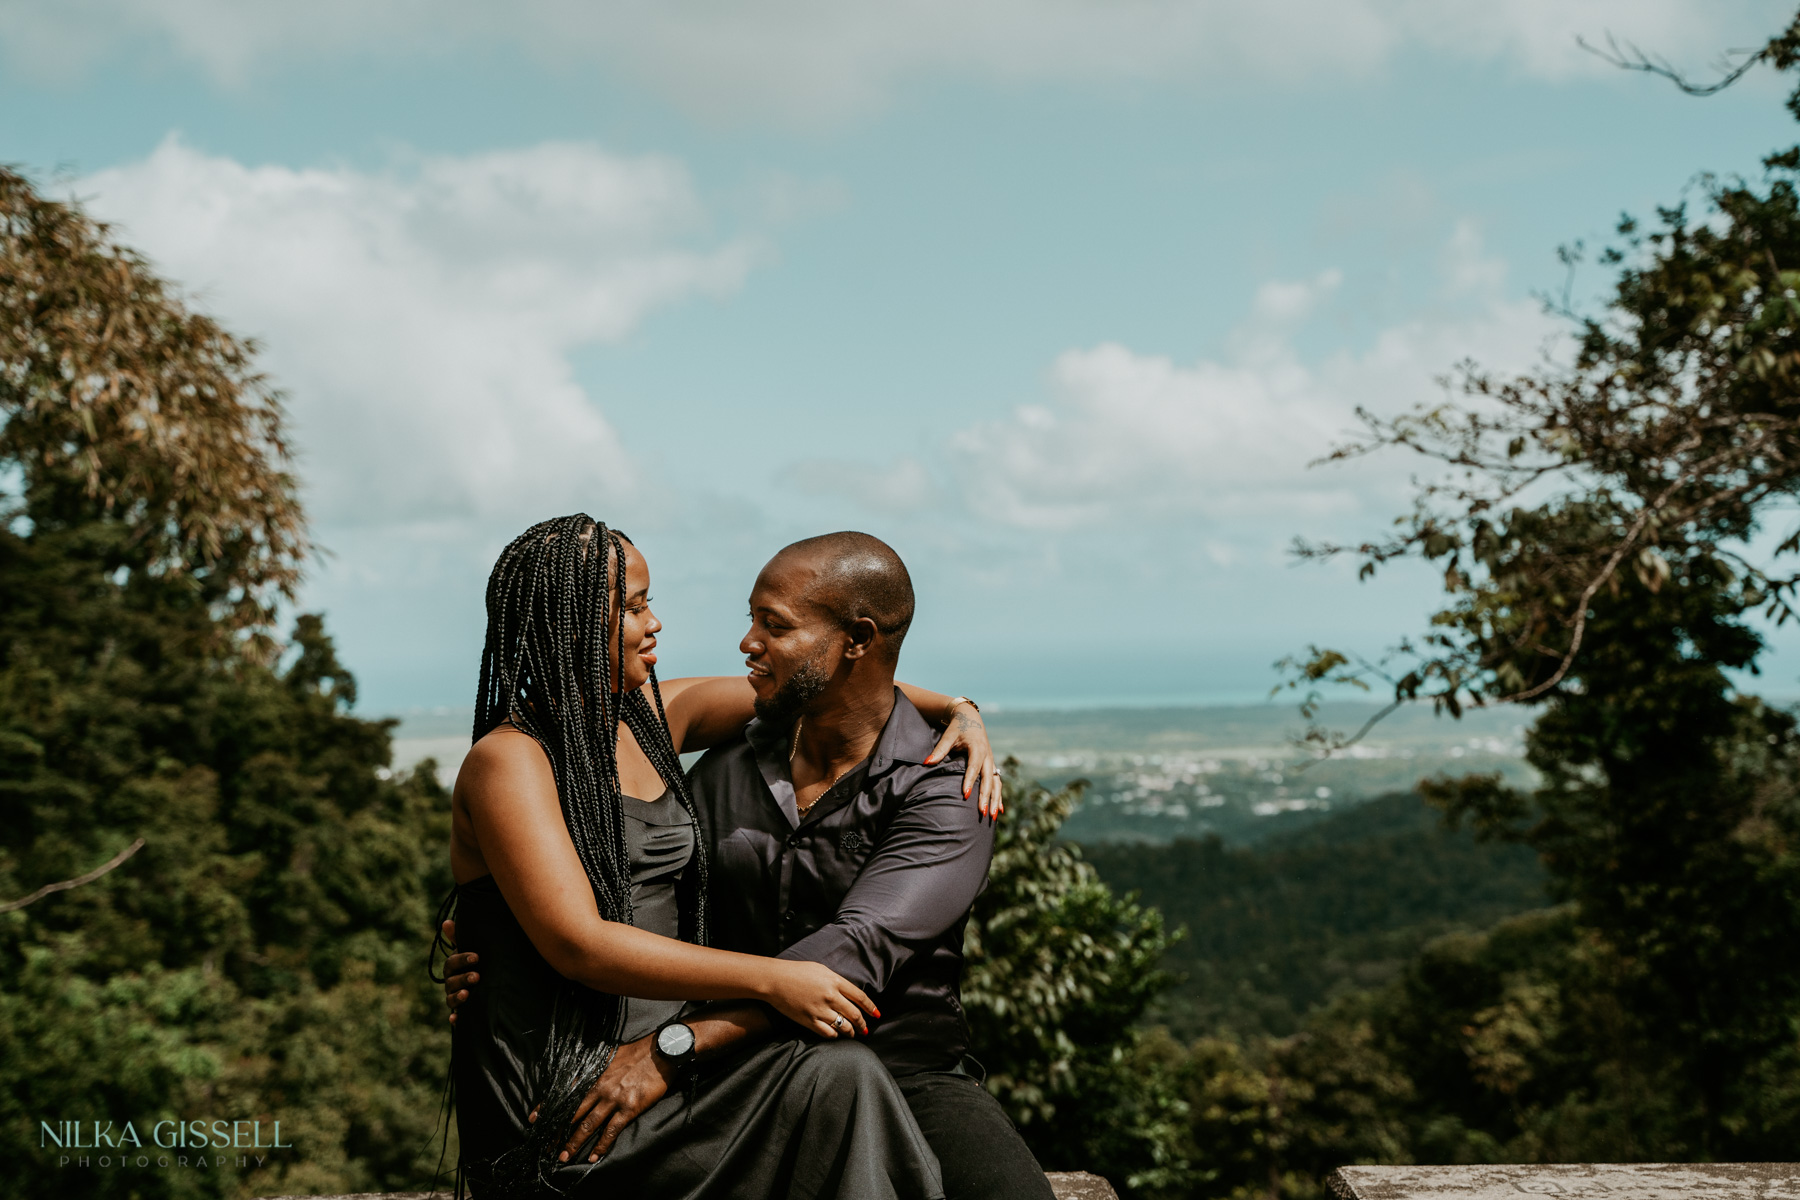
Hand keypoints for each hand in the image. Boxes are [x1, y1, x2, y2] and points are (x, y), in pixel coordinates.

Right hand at [441, 919, 478, 1024]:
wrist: (484, 979)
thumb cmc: (475, 961)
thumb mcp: (469, 949)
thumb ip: (458, 938)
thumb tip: (446, 922)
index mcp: (453, 968)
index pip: (452, 963)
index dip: (462, 959)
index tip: (476, 957)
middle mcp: (451, 983)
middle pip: (450, 982)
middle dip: (462, 979)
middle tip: (477, 976)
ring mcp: (454, 997)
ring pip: (450, 999)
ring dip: (457, 996)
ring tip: (468, 994)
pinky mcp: (461, 1011)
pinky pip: (455, 1017)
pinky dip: (455, 1019)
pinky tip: (455, 1020)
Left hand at [545, 1034, 672, 1162]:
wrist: (661, 1052)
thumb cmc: (637, 1053)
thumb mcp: (610, 1055)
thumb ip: (596, 1067)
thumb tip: (585, 1074)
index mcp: (593, 1074)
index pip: (565, 1093)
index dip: (548, 1107)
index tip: (534, 1119)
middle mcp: (599, 1087)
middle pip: (572, 1113)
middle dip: (557, 1131)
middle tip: (546, 1146)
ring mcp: (613, 1099)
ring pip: (588, 1125)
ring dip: (574, 1142)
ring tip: (564, 1156)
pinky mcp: (628, 1108)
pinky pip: (611, 1131)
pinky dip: (601, 1145)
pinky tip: (594, 1156)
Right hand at [761, 959, 876, 1038]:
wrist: (775, 979)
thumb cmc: (797, 971)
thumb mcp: (821, 970)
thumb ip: (837, 981)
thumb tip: (849, 993)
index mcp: (835, 981)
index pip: (860, 997)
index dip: (871, 1008)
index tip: (877, 1014)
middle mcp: (831, 997)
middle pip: (855, 1014)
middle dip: (863, 1024)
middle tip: (865, 1029)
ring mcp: (820, 1010)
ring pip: (843, 1026)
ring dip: (850, 1032)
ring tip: (852, 1034)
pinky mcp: (809, 1021)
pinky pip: (828, 1033)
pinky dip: (835, 1035)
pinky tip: (836, 1034)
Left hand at [925, 701, 1003, 817]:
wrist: (970, 717)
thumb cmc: (957, 727)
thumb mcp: (948, 736)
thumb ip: (939, 750)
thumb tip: (926, 762)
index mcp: (977, 748)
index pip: (974, 767)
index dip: (970, 781)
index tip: (965, 795)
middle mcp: (987, 756)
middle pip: (988, 779)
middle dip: (986, 796)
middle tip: (982, 812)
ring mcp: (991, 762)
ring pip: (996, 783)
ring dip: (995, 800)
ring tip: (992, 816)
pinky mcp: (991, 766)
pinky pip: (997, 783)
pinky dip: (999, 796)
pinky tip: (999, 810)